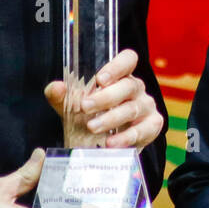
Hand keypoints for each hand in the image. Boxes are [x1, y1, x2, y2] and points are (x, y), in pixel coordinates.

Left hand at [43, 48, 162, 149]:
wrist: (99, 147)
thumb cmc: (89, 118)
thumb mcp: (71, 107)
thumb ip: (60, 96)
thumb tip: (56, 87)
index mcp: (120, 76)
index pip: (128, 60)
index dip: (117, 66)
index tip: (100, 79)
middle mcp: (136, 89)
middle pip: (128, 85)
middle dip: (105, 97)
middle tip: (85, 107)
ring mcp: (146, 107)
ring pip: (133, 108)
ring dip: (111, 118)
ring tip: (92, 127)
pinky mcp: (152, 127)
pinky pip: (142, 130)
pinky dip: (125, 137)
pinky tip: (110, 143)